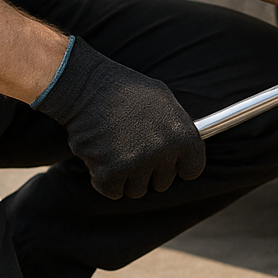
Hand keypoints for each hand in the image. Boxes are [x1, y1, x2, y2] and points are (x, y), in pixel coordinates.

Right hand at [33, 36, 205, 198]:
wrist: (85, 86)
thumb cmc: (124, 90)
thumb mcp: (163, 100)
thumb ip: (177, 128)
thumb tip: (186, 149)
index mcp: (183, 135)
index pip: (192, 169)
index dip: (178, 166)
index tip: (169, 162)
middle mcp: (164, 152)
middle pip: (163, 183)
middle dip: (148, 171)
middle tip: (133, 149)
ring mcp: (138, 164)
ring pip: (138, 190)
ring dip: (126, 176)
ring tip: (115, 149)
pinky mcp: (111, 173)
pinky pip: (113, 191)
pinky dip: (104, 179)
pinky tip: (101, 156)